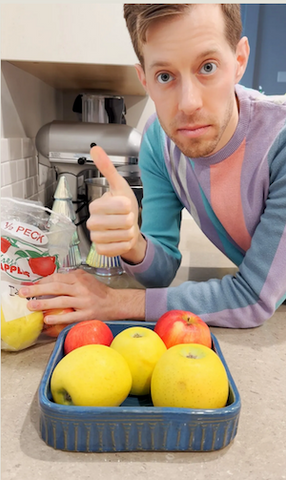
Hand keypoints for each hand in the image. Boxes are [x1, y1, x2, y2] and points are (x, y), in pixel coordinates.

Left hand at [18, 269, 144, 323]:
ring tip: (31, 306)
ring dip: (44, 303)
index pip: (57, 277)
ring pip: (61, 301)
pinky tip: (47, 319)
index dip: (42, 281)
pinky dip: (57, 318)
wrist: (115, 303)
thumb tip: (51, 278)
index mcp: (79, 278)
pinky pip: (70, 316)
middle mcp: (81, 288)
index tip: (30, 285)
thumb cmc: (98, 291)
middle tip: (23, 293)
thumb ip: (71, 277)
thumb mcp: (86, 278)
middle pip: (56, 287)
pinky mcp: (87, 315)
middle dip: (37, 290)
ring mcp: (84, 302)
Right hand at [87, 146, 145, 262]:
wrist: (128, 228)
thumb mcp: (119, 186)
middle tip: (126, 218)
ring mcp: (95, 238)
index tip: (125, 206)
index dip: (127, 206)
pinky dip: (127, 243)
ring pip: (123, 235)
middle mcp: (91, 223)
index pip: (118, 205)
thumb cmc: (123, 209)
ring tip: (125, 228)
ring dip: (130, 231)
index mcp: (95, 206)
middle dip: (130, 219)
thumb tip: (95, 148)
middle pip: (122, 221)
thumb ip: (107, 168)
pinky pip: (120, 248)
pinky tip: (123, 239)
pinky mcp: (101, 251)